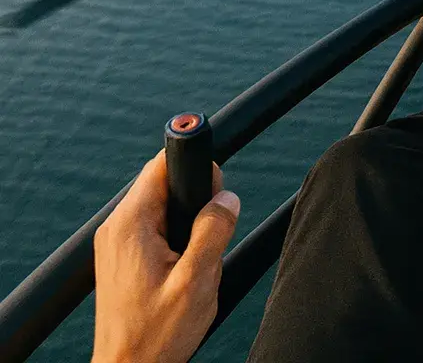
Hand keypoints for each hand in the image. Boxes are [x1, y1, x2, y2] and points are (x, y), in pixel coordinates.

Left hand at [91, 151, 240, 362]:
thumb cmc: (156, 335)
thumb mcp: (197, 282)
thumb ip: (214, 232)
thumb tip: (227, 198)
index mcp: (131, 226)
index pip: (161, 165)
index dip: (195, 167)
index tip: (215, 187)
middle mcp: (118, 228)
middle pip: (164, 184)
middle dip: (196, 201)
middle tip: (211, 237)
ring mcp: (117, 243)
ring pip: (163, 207)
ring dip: (189, 223)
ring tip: (196, 261)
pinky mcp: (123, 257)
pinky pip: (156, 228)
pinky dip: (178, 238)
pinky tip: (185, 268)